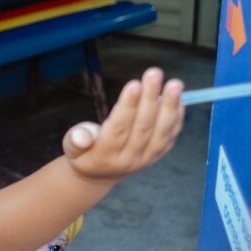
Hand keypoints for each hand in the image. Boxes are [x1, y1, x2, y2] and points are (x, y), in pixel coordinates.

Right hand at [62, 67, 183, 180]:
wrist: (100, 176)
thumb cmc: (84, 154)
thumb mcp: (70, 149)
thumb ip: (75, 140)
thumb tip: (82, 136)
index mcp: (104, 155)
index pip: (119, 129)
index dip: (128, 107)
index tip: (134, 84)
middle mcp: (128, 159)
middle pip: (142, 127)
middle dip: (150, 99)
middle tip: (155, 74)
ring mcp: (145, 158)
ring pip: (161, 133)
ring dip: (169, 107)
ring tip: (175, 85)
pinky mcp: (157, 155)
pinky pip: (170, 136)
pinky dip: (177, 118)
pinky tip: (179, 99)